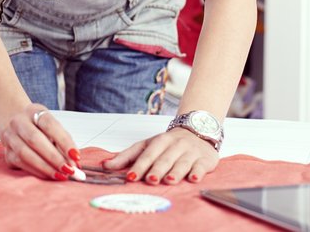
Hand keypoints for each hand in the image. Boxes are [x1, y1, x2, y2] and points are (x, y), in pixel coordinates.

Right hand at [0, 104, 80, 181]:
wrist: (13, 122)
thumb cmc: (38, 126)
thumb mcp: (51, 126)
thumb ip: (63, 142)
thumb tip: (75, 163)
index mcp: (33, 111)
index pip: (49, 124)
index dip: (63, 141)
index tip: (76, 156)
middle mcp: (18, 122)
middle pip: (34, 139)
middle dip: (54, 157)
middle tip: (69, 170)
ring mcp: (9, 137)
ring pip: (25, 154)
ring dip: (45, 167)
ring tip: (61, 176)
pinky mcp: (7, 153)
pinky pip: (21, 164)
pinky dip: (37, 172)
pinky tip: (49, 176)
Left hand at [103, 127, 218, 184]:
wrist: (197, 130)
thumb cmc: (168, 143)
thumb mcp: (146, 145)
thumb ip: (126, 156)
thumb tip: (105, 165)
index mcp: (159, 141)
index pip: (146, 154)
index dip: (138, 166)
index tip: (130, 177)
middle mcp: (175, 145)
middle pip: (164, 159)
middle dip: (156, 170)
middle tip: (150, 180)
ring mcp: (190, 152)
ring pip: (182, 163)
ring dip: (175, 172)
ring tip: (169, 180)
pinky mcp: (205, 159)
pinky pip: (200, 166)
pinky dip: (197, 172)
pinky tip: (193, 178)